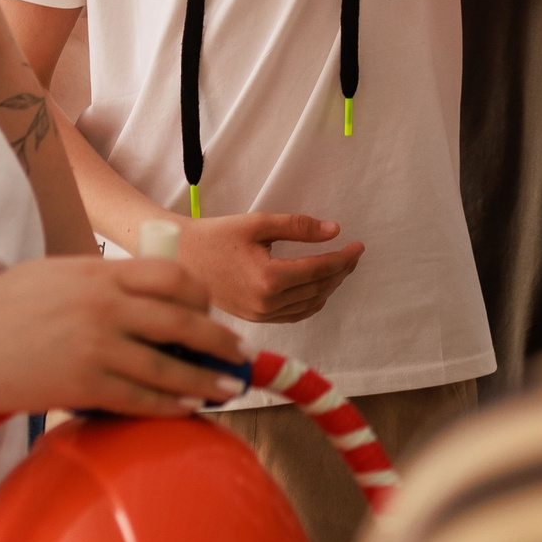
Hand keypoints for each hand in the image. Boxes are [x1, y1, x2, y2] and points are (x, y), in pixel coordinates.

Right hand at [0, 254, 245, 415]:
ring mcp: (95, 345)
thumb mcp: (55, 274)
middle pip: (184, 321)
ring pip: (169, 365)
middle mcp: (105, 304)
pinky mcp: (80, 384)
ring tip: (228, 389)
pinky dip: (170, 405)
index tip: (212, 313)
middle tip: (240, 355)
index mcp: (99, 271)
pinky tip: (187, 409)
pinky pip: (139, 398)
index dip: (202, 297)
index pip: (172, 277)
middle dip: (219, 341)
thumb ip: (98, 281)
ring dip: (205, 380)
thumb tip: (135, 293)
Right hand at [179, 211, 365, 323]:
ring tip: (340, 267)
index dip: (343, 258)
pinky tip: (319, 288)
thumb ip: (298, 227)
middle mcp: (267, 302)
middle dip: (341, 270)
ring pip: (310, 303)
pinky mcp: (255, 318)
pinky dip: (312, 302)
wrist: (182, 258)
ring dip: (329, 285)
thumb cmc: (216, 236)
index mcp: (269, 278)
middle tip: (353, 254)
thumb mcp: (258, 223)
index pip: (320, 269)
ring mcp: (261, 314)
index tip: (359, 246)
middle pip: (319, 288)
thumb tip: (334, 231)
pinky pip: (295, 314)